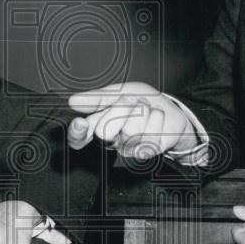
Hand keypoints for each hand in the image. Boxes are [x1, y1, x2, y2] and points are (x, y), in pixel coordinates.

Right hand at [67, 82, 198, 158]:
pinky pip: (149, 133)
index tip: (80, 123)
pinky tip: (156, 117)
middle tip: (130, 102)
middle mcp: (112, 141)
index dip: (76, 133)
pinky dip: (156, 116)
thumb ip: (98, 97)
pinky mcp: (148, 152)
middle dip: (119, 109)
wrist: (171, 110)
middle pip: (103, 132)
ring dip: (142, 110)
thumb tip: (73, 101)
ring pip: (130, 130)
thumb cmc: (143, 102)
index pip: (79, 138)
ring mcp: (130, 148)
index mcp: (101, 125)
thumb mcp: (120, 92)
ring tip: (146, 109)